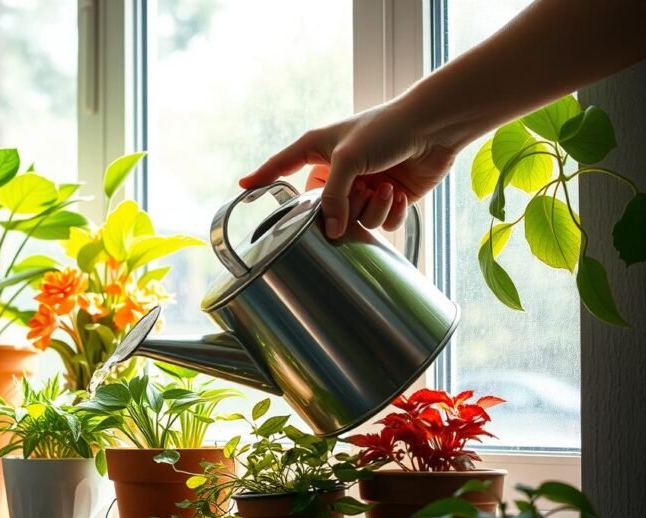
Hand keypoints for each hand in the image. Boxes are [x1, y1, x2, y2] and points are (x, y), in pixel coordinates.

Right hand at [239, 101, 457, 237]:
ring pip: (354, 221)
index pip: (282, 166)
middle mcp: (338, 170)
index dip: (263, 178)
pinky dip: (390, 212)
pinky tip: (398, 194)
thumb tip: (328, 230)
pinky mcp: (387, 199)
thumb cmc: (387, 129)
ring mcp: (363, 186)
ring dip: (371, 208)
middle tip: (358, 190)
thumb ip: (331, 197)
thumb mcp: (347, 158)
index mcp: (319, 149)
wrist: (434, 128)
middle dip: (344, 207)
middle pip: (323, 209)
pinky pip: (380, 223)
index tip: (243, 188)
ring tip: (385, 188)